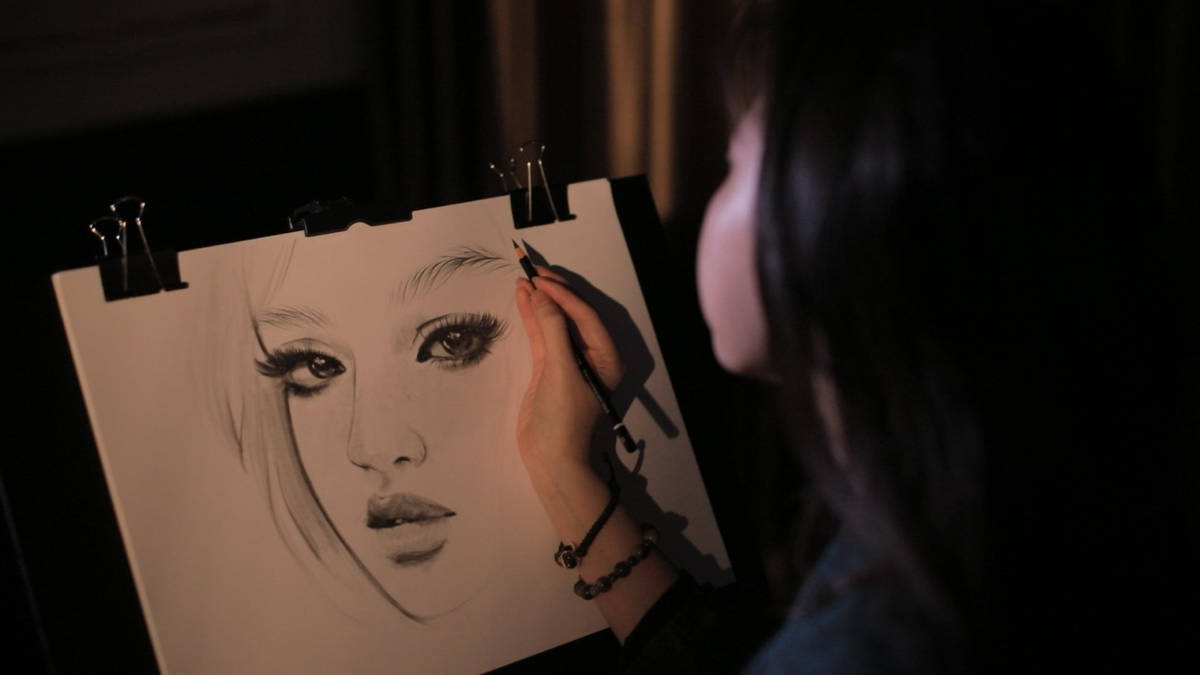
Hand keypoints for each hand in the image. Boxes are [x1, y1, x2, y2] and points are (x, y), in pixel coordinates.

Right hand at [514, 267, 624, 484]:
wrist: (551, 458)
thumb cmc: (564, 417)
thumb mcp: (561, 370)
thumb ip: (553, 330)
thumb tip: (541, 296)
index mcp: (607, 356)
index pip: (586, 316)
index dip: (564, 295)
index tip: (541, 279)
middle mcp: (593, 356)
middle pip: (573, 315)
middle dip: (553, 292)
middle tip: (531, 271)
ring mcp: (570, 362)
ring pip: (556, 323)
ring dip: (540, 302)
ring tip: (522, 279)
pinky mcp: (550, 369)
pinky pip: (543, 336)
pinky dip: (532, 318)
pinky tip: (523, 300)